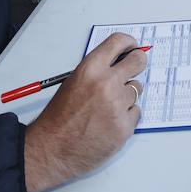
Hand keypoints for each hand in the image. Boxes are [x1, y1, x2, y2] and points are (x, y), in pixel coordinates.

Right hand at [22, 32, 145, 191]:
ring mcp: (118, 105)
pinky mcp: (125, 126)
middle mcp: (106, 83)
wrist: (52, 149)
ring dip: (126, 96)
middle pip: (138, 61)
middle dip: (137, 64)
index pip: (118, 42)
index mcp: (90, 69)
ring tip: (107, 108)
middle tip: (133, 70)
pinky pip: (136, 112)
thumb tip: (119, 63)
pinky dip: (126, 116)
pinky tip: (109, 123)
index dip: (129, 43)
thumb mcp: (73, 82)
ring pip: (137, 90)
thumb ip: (97, 70)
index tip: (133, 47)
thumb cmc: (59, 118)